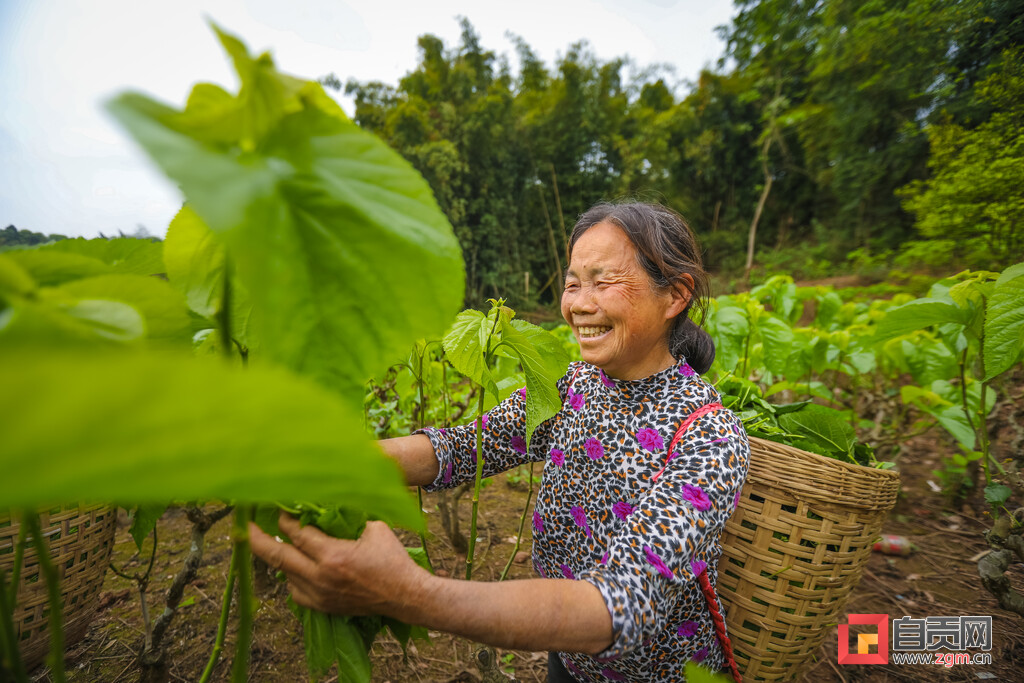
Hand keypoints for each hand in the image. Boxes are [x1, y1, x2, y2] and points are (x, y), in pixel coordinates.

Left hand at [249, 512, 428, 617]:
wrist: (405, 596)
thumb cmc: (392, 559)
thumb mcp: (373, 529)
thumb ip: (348, 517)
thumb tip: (329, 503)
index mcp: (333, 556)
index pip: (295, 534)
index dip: (283, 519)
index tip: (277, 507)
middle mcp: (320, 578)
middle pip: (276, 557)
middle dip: (256, 538)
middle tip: (244, 524)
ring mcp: (319, 595)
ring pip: (284, 574)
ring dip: (279, 557)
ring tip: (273, 542)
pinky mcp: (322, 607)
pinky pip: (294, 591)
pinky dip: (292, 576)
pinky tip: (297, 565)